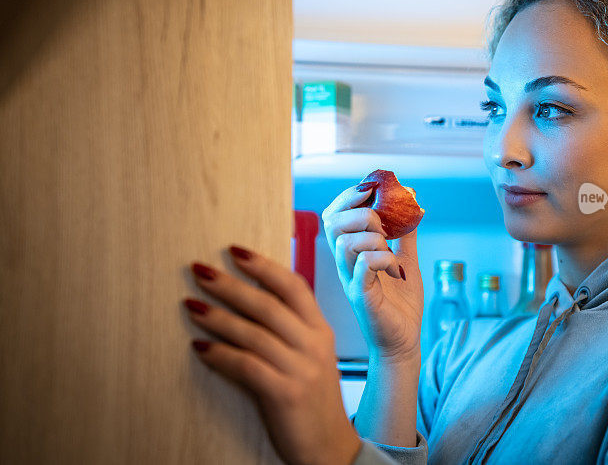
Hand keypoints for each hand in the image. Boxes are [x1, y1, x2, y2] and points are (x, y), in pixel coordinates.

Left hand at [183, 245, 361, 464]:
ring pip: (254, 333)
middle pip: (268, 305)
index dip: (264, 266)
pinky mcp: (286, 394)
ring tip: (191, 305)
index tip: (234, 251)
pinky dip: (220, 355)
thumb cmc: (312, 398)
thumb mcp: (310, 356)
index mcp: (320, 329)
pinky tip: (200, 347)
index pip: (293, 286)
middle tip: (200, 271)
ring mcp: (301, 369)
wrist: (329, 448)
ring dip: (218, 317)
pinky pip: (247, 366)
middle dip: (231, 285)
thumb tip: (247, 301)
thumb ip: (288, 329)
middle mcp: (313, 344)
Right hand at [321, 183, 423, 362]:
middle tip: (385, 228)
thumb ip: (405, 232)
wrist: (405, 340)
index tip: (373, 191)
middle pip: (332, 223)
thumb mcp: (406, 259)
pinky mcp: (360, 296)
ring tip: (391, 254)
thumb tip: (412, 200)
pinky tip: (395, 270)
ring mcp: (349, 279)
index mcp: (350, 252)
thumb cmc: (400, 303)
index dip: (349, 197)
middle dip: (362, 214)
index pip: (333, 214)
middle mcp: (344, 264)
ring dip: (374, 239)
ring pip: (345, 242)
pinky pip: (363, 265)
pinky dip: (382, 258)